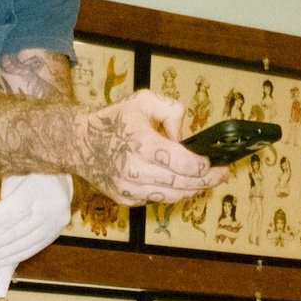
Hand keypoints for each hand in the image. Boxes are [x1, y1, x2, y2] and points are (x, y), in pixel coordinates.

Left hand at [0, 172, 73, 266]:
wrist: (57, 179)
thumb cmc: (28, 173)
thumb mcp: (14, 177)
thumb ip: (4, 200)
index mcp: (39, 186)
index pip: (14, 209)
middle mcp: (52, 206)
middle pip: (19, 230)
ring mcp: (56, 222)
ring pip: (26, 243)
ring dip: (2, 254)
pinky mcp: (56, 233)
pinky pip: (33, 249)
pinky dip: (14, 256)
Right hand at [74, 89, 227, 206]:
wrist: (79, 142)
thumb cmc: (113, 120)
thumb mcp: (144, 100)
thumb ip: (172, 111)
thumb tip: (185, 138)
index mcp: (141, 144)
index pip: (182, 163)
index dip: (203, 166)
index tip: (213, 163)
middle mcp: (134, 170)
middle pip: (182, 184)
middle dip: (206, 181)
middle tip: (221, 175)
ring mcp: (128, 188)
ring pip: (171, 196)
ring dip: (191, 190)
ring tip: (204, 181)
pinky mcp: (124, 198)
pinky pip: (156, 200)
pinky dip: (170, 192)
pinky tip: (179, 183)